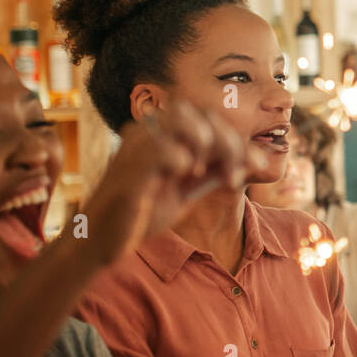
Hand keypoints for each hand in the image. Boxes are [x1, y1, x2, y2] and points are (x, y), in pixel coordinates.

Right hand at [81, 99, 264, 265]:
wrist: (102, 244)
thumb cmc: (142, 213)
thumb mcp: (187, 190)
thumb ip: (215, 172)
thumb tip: (255, 159)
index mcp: (161, 135)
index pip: (207, 118)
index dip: (236, 139)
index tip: (253, 166)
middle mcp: (147, 133)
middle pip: (198, 112)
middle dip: (228, 141)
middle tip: (233, 174)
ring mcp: (135, 147)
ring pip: (181, 118)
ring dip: (209, 144)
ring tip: (207, 173)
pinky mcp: (128, 170)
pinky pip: (160, 147)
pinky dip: (182, 157)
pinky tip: (188, 173)